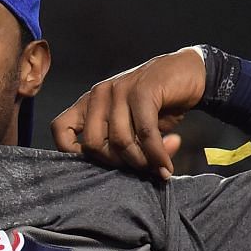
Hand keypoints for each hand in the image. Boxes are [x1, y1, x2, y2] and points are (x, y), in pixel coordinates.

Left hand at [50, 48, 206, 179]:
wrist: (191, 72)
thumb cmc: (158, 104)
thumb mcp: (132, 124)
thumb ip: (120, 145)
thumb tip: (119, 178)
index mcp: (90, 102)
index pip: (60, 129)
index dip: (70, 153)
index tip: (95, 166)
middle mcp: (99, 94)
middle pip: (93, 145)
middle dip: (117, 163)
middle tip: (140, 166)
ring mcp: (120, 90)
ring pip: (119, 141)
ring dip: (141, 161)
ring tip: (158, 165)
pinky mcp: (143, 90)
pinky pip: (145, 133)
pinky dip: (157, 154)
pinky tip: (166, 165)